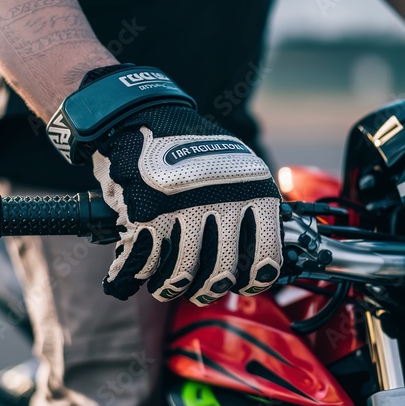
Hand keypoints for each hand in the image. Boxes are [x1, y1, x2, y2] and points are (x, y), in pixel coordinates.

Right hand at [92, 105, 282, 305]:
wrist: (147, 115)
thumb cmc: (195, 150)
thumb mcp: (238, 166)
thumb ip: (251, 205)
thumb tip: (259, 251)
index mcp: (254, 191)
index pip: (266, 255)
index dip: (254, 280)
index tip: (242, 284)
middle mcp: (223, 201)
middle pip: (223, 271)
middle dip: (209, 289)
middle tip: (200, 290)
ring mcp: (185, 207)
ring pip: (184, 271)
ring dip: (171, 287)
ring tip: (166, 286)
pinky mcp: (148, 211)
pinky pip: (148, 260)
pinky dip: (139, 273)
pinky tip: (138, 274)